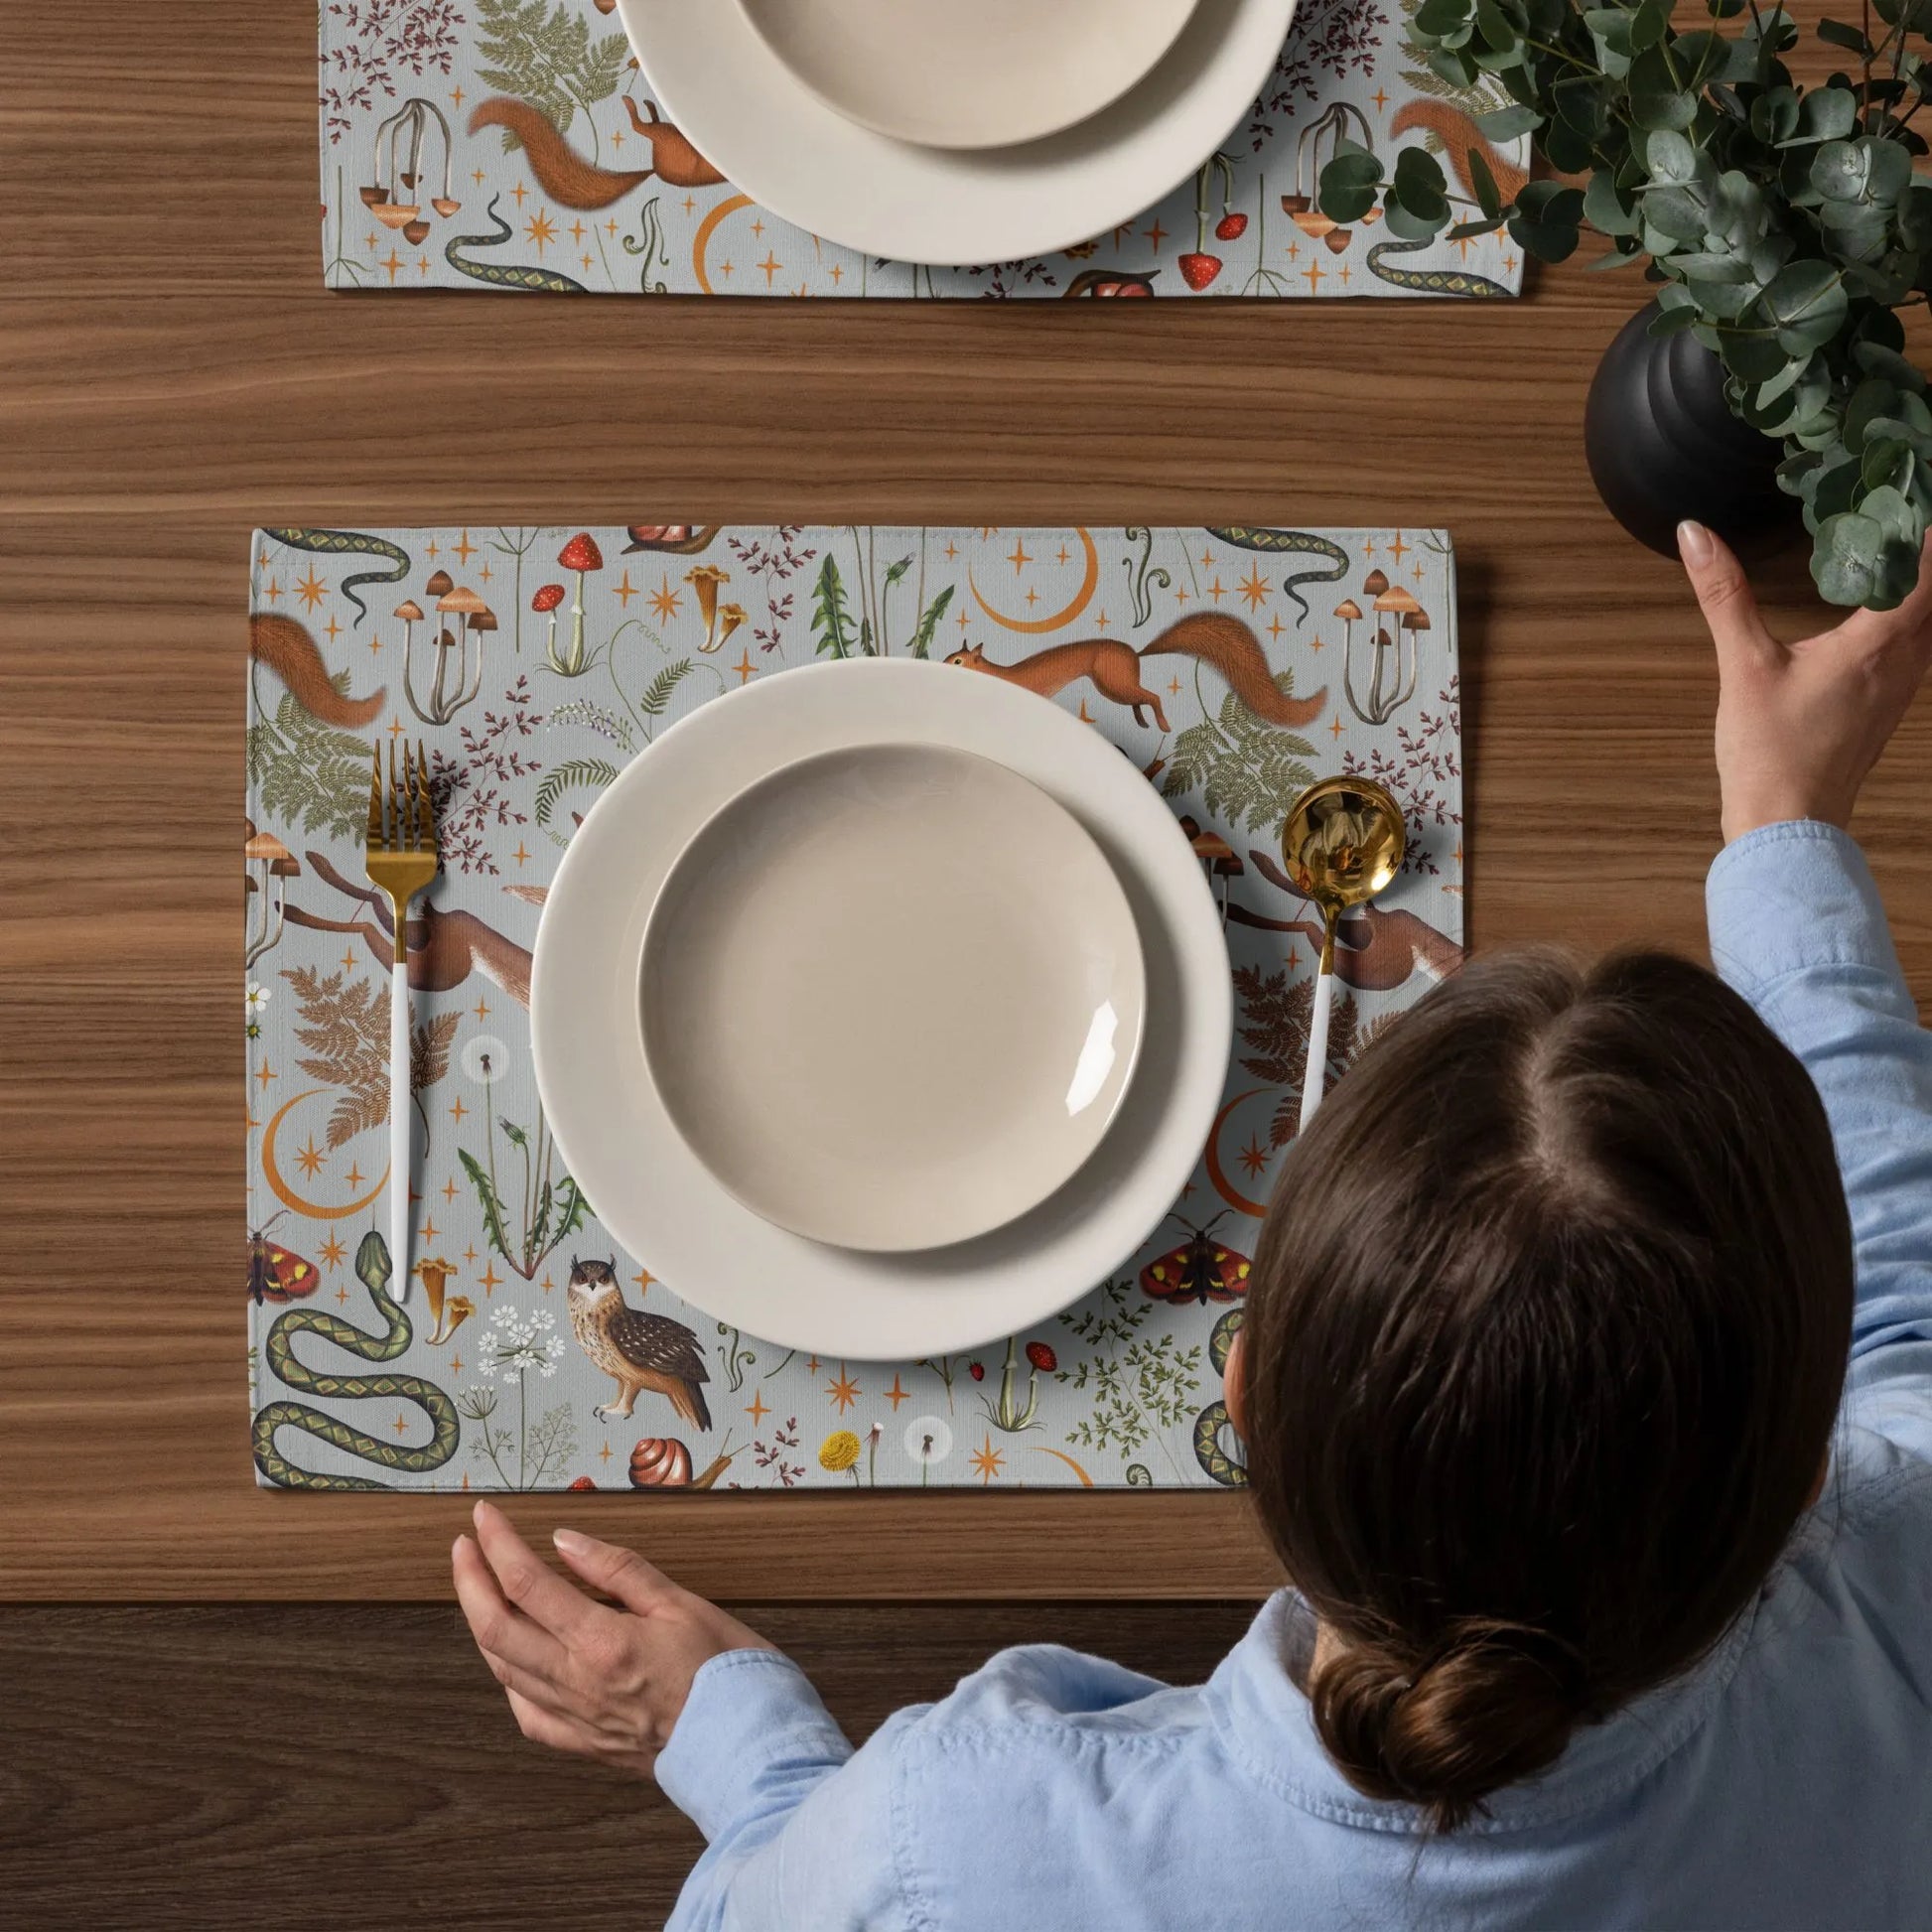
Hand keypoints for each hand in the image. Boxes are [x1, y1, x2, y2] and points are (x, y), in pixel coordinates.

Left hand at [452, 1500, 775, 1775]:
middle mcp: (577, 1683)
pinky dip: (509, 1680)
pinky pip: (527, 1714)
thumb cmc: (728, 1674)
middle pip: (495, 1627)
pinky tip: (512, 1663)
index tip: (486, 1515)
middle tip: (463, 1545)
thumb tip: (567, 1542)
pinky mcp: (585, 1744)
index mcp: (601, 1642)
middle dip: (470, 1581)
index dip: (498, 1543)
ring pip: (503, 1669)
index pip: (527, 1582)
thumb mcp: (683, 1602)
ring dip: (481, 1623)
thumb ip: (620, 1570)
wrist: (750, 1748)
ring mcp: (576, 1718)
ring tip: (479, 1590)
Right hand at [1679, 520, 1931, 842]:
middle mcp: (1904, 663)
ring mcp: (1901, 688)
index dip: (1923, 529)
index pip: (1926, 568)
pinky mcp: (1886, 708)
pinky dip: (1911, 618)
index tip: (1906, 493)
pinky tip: (1881, 613)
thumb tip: (1696, 534)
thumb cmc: (1771, 753)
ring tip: (1895, 551)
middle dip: (1924, 554)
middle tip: (1898, 514)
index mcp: (1878, 643)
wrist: (1787, 826)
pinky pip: (1918, 648)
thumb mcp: (1743, 666)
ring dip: (1922, 586)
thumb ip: (1724, 595)